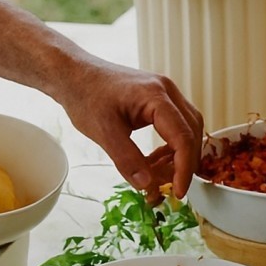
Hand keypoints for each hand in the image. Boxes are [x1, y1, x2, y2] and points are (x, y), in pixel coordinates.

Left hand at [57, 58, 202, 200]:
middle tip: (171, 188)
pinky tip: (156, 160)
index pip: (183, 137)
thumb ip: (126, 159)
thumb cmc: (85, 95)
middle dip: (185, 163)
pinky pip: (176, 125)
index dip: (184, 168)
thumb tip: (146, 185)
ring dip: (180, 155)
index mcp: (156, 96)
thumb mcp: (103, 131)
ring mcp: (165, 93)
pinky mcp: (158, 99)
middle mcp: (167, 91)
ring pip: (188, 129)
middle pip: (192, 132)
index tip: (178, 192)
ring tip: (160, 175)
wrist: (73, 74)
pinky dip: (171, 146)